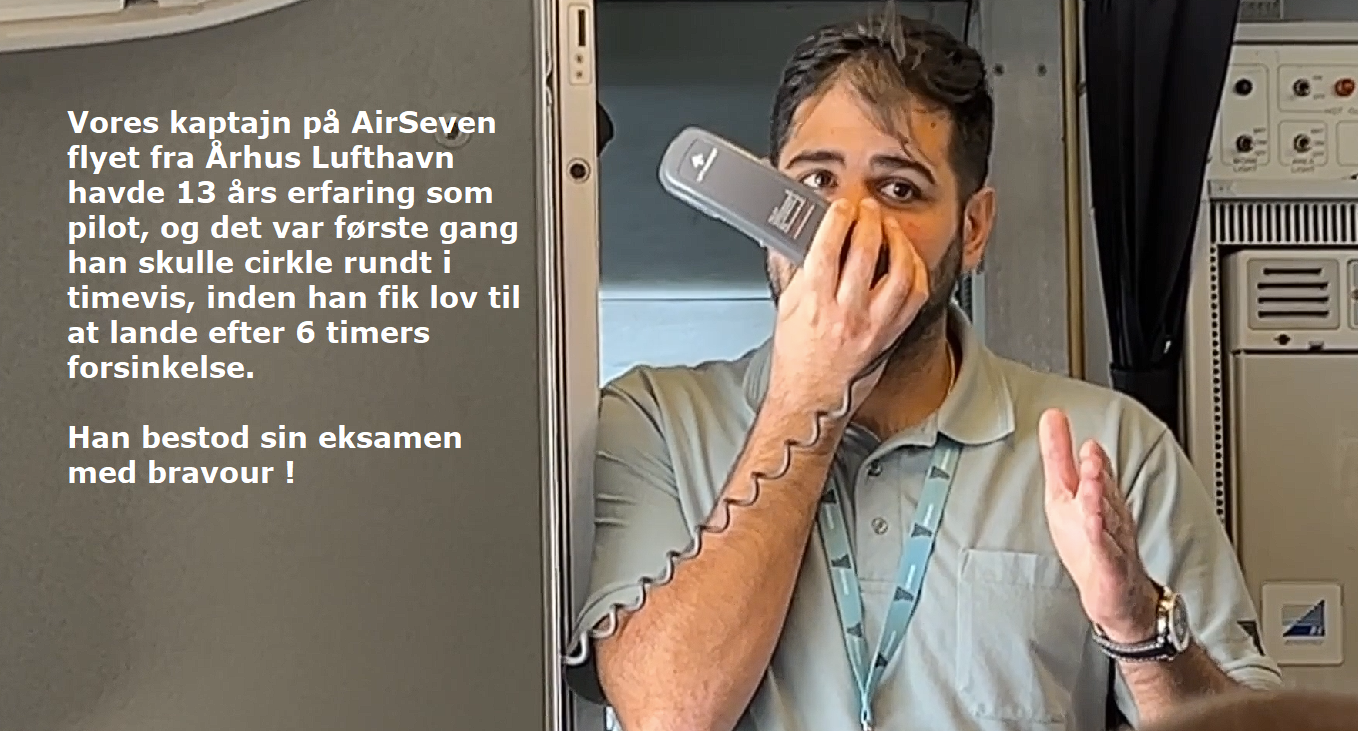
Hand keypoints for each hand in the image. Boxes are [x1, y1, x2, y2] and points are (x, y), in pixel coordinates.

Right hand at [767, 199, 928, 412]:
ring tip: (890, 229)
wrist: (811, 396)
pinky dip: (915, 270)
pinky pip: (915, 295)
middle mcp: (846, 315)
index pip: (828, 249)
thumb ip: (801, 271)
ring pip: (899, 272)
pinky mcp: (891, 335)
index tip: (841, 207)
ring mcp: (873, 326)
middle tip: (867, 210)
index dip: (837, 219)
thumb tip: (809, 237)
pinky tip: (907, 258)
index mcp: (814, 304)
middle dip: (869, 221)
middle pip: (866, 253)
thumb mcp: (788, 308)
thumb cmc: (797, 357)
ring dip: (898, 242)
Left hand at [1039, 409, 1159, 643]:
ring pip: (1106, 517)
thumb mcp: (1066, 494)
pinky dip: (1101, 537)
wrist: (1119, 596)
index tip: (1065, 422)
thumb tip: (1051, 416)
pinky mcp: (1110, 567)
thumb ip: (1059, 456)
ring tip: (1092, 476)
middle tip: (1089, 448)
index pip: (1093, 470)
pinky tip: (1094, 523)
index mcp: (1096, 497)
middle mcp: (1108, 515)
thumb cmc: (1092, 543)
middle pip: (1103, 490)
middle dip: (1097, 469)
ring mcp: (1112, 541)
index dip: (1086, 451)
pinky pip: (1106, 550)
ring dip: (1100, 496)